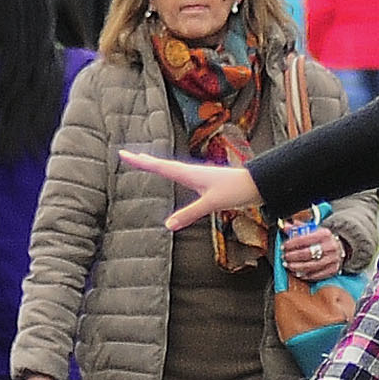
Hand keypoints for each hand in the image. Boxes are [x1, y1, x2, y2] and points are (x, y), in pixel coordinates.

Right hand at [120, 148, 264, 231]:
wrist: (256, 184)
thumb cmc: (234, 190)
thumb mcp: (210, 204)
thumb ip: (188, 214)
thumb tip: (168, 225)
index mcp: (188, 173)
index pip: (158, 167)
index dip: (140, 162)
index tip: (123, 154)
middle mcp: (191, 171)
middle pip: (161, 164)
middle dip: (144, 160)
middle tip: (126, 155)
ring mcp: (197, 175)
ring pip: (171, 168)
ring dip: (156, 164)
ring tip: (144, 161)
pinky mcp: (204, 181)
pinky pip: (180, 174)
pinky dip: (169, 172)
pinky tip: (173, 174)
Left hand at [278, 223, 346, 282]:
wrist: (340, 247)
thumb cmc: (323, 239)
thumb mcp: (313, 230)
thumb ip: (298, 228)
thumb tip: (285, 226)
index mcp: (324, 234)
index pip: (304, 239)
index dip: (291, 244)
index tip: (283, 247)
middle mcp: (330, 246)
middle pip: (307, 253)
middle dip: (292, 256)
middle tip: (284, 257)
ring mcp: (332, 259)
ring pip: (311, 266)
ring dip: (296, 267)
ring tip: (288, 265)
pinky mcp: (333, 270)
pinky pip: (316, 275)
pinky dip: (305, 275)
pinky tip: (297, 273)